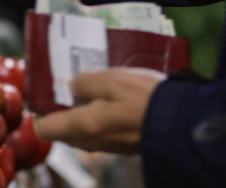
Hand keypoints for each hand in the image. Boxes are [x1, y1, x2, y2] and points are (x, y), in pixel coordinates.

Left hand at [33, 67, 164, 153]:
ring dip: (83, 113)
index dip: (39, 112)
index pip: (43, 129)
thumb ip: (84, 82)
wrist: (187, 123)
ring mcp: (110, 146)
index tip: (43, 95)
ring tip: (93, 90)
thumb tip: (71, 87)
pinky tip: (114, 100)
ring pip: (83, 132)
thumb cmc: (146, 100)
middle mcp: (93, 142)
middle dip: (61, 111)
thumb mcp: (110, 80)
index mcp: (83, 126)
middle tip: (69, 87)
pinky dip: (101, 118)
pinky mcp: (126, 145)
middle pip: (63, 131)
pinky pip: (103, 132)